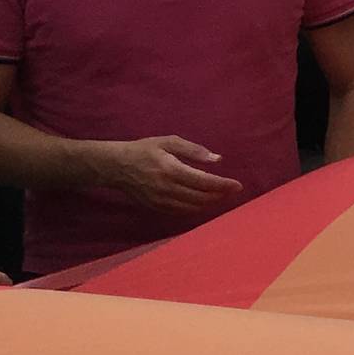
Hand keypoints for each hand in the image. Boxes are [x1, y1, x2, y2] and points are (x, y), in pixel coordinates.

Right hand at [100, 136, 241, 214]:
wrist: (115, 166)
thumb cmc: (144, 150)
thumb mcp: (168, 142)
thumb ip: (193, 150)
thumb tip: (217, 159)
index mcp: (171, 170)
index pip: (204, 182)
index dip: (223, 185)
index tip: (238, 186)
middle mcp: (167, 188)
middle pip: (201, 197)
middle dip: (219, 195)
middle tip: (231, 190)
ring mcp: (161, 200)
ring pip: (192, 207)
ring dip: (209, 203)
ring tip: (220, 196)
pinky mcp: (156, 207)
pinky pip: (181, 212)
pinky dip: (195, 208)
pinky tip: (202, 202)